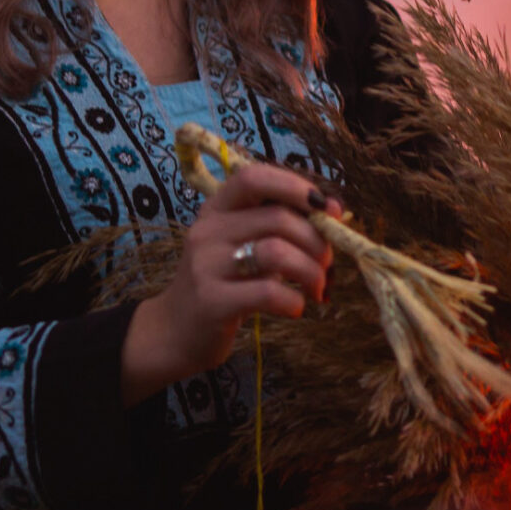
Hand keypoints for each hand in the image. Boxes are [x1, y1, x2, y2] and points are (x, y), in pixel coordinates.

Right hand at [121, 163, 336, 404]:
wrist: (176, 331)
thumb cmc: (224, 282)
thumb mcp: (244, 244)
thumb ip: (281, 225)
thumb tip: (334, 211)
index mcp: (217, 209)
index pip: (254, 177)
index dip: (296, 186)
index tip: (327, 209)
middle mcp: (208, 231)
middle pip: (279, 218)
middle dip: (317, 241)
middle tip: (326, 265)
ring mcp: (206, 266)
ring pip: (277, 252)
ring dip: (311, 271)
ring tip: (317, 288)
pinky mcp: (212, 302)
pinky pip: (268, 293)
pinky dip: (294, 301)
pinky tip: (294, 307)